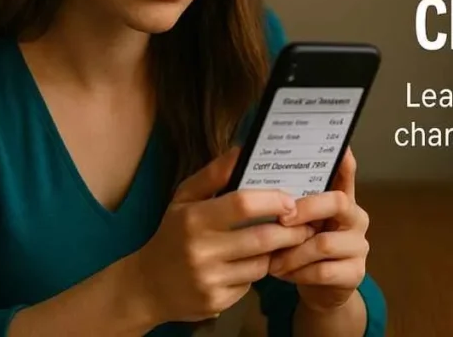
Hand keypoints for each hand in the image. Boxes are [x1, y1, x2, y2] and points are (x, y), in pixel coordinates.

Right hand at [127, 147, 316, 323]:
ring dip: (276, 252)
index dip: (274, 200)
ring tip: (281, 241)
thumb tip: (242, 150)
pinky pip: (251, 284)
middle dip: (291, 231)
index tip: (291, 200)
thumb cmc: (173, 235)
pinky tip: (251, 263)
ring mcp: (210, 280)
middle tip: (305, 224)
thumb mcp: (184, 199)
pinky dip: (256, 272)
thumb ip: (213, 174)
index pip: (243, 204)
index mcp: (194, 219)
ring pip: (262, 263)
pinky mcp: (217, 302)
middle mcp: (201, 250)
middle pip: (263, 238)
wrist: (147, 287)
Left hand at [268, 148, 370, 312]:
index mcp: (342, 201)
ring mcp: (359, 245)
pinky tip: (285, 274)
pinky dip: (299, 273)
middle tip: (281, 219)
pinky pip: (323, 270)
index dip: (345, 162)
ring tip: (273, 261)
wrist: (321, 291)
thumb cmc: (304, 250)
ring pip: (324, 243)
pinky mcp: (356, 272)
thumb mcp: (299, 226)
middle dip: (306, 209)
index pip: (346, 176)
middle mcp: (356, 218)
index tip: (341, 147)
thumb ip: (291, 206)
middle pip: (338, 202)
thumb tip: (260, 183)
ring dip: (293, 252)